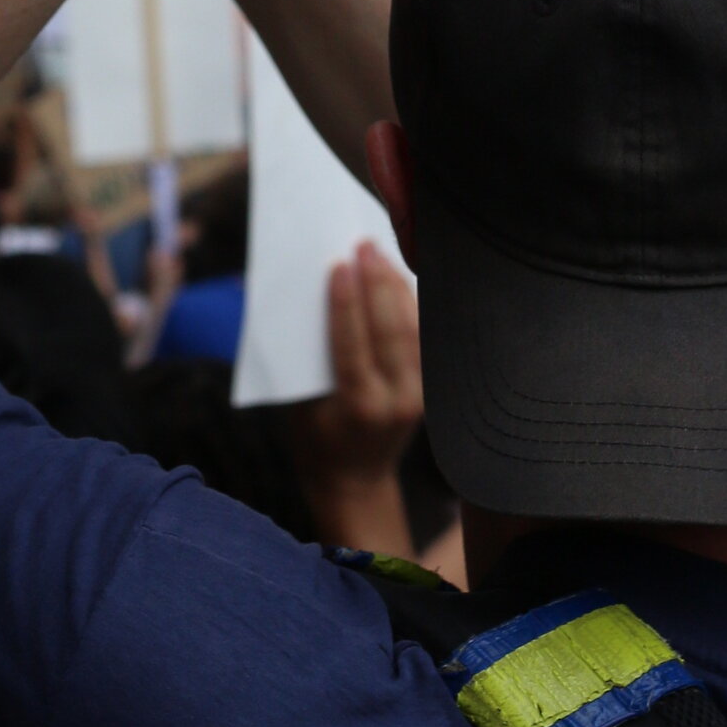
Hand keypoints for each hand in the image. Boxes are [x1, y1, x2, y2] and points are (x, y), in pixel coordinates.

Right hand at [286, 243, 426, 552]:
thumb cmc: (313, 438)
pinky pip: (423, 335)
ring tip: (379, 252)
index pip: (354, 344)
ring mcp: (420, 394)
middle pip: (392, 329)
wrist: (353, 481)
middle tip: (364, 245)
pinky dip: (410, 303)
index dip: (346, 302)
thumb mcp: (296, 403)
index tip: (338, 264)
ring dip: (396, 286)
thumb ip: (303, 356)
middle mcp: (397, 400)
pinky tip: (398, 277)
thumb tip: (299, 294)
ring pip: (414, 327)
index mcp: (359, 407)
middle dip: (377, 282)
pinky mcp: (431, 386)